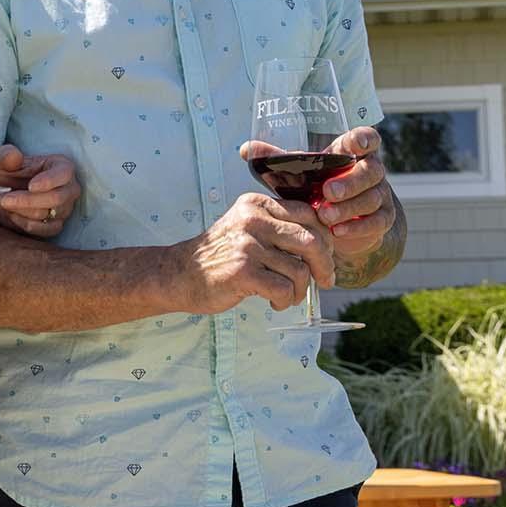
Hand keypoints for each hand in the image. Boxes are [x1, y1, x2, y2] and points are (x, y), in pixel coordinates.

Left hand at [0, 145, 78, 238]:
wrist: (5, 194)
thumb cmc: (9, 172)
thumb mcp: (3, 160)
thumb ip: (6, 155)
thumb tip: (14, 155)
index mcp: (62, 166)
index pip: (63, 174)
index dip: (49, 181)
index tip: (30, 186)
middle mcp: (69, 189)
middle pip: (55, 198)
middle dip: (26, 200)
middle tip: (3, 199)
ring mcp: (65, 209)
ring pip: (46, 214)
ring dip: (20, 211)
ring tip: (0, 202)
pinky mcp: (56, 225)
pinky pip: (44, 229)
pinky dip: (24, 223)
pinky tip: (10, 214)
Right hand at [168, 192, 334, 312]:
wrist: (180, 275)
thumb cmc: (220, 256)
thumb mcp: (247, 228)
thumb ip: (279, 228)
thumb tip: (326, 244)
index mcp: (256, 204)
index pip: (308, 215)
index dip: (325, 239)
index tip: (325, 258)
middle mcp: (253, 219)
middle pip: (311, 241)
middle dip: (323, 266)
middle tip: (324, 281)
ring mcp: (248, 245)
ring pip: (300, 270)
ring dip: (300, 290)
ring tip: (287, 296)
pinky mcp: (243, 271)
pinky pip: (284, 288)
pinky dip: (286, 300)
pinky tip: (274, 301)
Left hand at [237, 127, 393, 259]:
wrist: (336, 221)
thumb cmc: (314, 188)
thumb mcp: (297, 174)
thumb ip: (277, 160)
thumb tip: (246, 149)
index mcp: (352, 153)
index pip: (367, 138)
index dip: (365, 139)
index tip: (358, 144)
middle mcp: (370, 170)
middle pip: (372, 170)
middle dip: (351, 181)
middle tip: (328, 192)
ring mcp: (379, 194)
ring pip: (372, 197)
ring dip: (349, 207)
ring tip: (325, 215)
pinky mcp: (382, 218)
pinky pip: (376, 221)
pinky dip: (357, 227)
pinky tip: (337, 232)